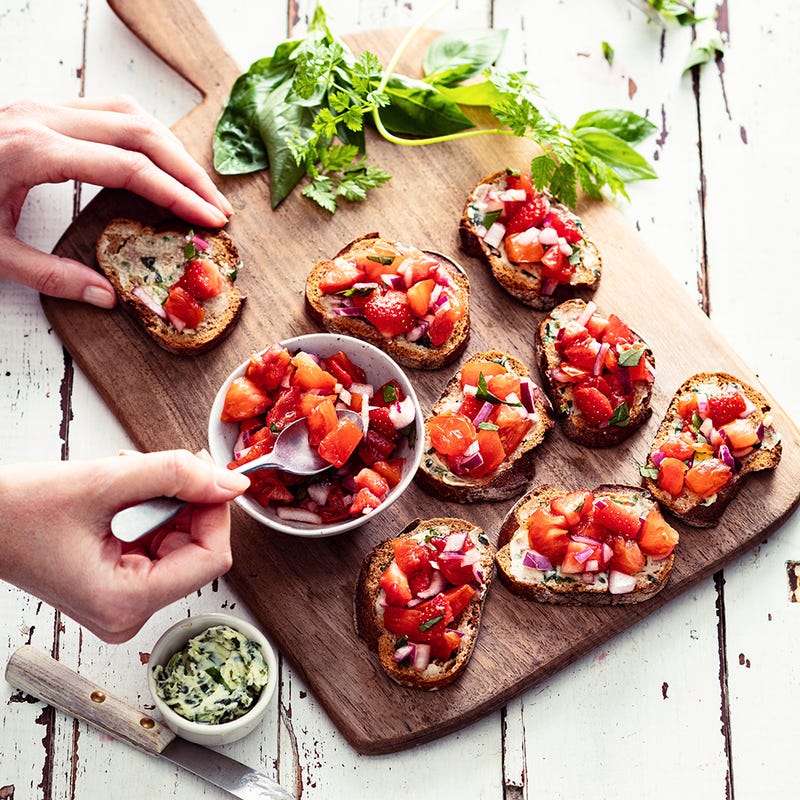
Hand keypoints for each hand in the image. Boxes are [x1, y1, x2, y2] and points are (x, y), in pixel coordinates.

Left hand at [0, 96, 232, 307]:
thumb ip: (51, 275)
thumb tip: (106, 299)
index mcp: (33, 152)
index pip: (130, 167)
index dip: (178, 194)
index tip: (211, 219)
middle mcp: (42, 118)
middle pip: (141, 131)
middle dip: (187, 170)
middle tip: (217, 206)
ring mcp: (40, 106)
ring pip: (128, 112)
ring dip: (170, 147)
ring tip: (195, 186)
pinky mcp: (39, 108)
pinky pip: (108, 110)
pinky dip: (143, 134)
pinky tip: (156, 162)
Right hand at [0, 450, 249, 642]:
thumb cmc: (16, 511)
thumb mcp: (103, 481)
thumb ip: (174, 475)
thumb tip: (229, 483)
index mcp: (125, 602)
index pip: (212, 558)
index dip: (216, 511)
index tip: (208, 473)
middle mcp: (127, 613)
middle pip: (198, 551)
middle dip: (188, 503)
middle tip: (161, 467)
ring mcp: (123, 603)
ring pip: (180, 545)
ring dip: (168, 504)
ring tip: (130, 478)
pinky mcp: (117, 588)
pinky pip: (158, 547)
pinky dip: (152, 514)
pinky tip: (125, 494)